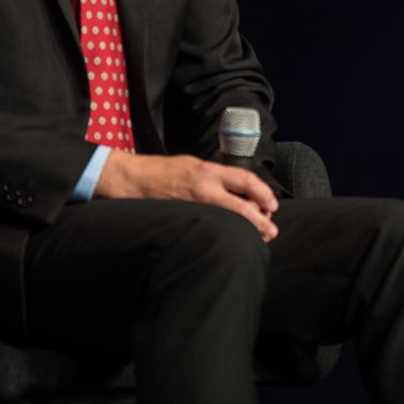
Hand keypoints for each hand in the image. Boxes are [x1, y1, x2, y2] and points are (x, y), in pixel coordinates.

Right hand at [95, 152, 279, 241]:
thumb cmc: (161, 171)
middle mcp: (205, 188)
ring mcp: (194, 206)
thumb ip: (216, 177)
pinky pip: (211, 227)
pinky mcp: (184, 219)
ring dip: (246, 230)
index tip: (272, 204)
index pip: (247, 181)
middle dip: (261, 221)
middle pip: (243, 208)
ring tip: (257, 237)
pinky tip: (230, 238)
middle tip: (270, 230)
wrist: (131, 179)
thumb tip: (238, 189)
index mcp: (209, 172)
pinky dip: (224, 232)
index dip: (264, 194)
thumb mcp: (194, 165)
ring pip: (229, 221)